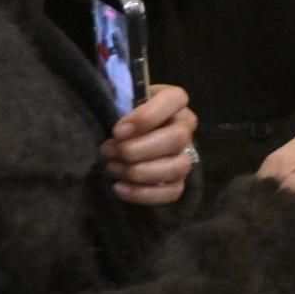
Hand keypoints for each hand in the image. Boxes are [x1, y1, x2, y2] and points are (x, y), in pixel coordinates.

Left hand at [103, 84, 198, 205]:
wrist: (123, 140)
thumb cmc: (121, 117)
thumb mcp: (119, 102)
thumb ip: (118, 105)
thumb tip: (119, 131)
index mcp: (174, 100)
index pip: (176, 100)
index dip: (147, 116)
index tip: (118, 130)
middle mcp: (185, 127)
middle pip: (177, 138)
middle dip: (138, 149)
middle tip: (109, 152)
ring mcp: (185, 155)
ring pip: (178, 167)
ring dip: (140, 172)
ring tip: (112, 168)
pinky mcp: (179, 181)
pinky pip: (172, 192)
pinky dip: (143, 193)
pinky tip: (119, 187)